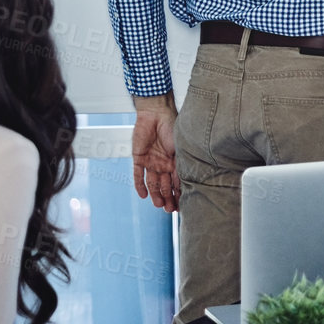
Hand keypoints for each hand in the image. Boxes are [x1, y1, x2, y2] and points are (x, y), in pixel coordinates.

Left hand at [131, 96, 178, 212]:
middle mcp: (163, 163)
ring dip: (156, 194)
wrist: (155, 113)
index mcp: (175, 161)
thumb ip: (180, 165)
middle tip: (169, 210)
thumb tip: (185, 184)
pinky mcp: (138, 158)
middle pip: (165, 185)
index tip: (181, 206)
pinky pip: (138, 175)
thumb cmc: (172, 127)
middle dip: (167, 198)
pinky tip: (144, 195)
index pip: (177, 182)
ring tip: (159, 205)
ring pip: (153, 183)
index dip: (179, 194)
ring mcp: (151, 161)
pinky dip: (140, 185)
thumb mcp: (179, 149)